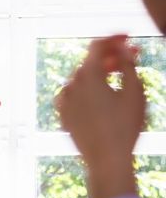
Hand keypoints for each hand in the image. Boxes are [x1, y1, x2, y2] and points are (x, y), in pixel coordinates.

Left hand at [56, 35, 145, 197]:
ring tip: (117, 76)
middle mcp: (71, 84)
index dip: (113, 38)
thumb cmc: (125, 126)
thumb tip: (122, 50)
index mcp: (88, 75)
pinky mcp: (63, 114)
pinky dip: (87, 89)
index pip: (98, 46)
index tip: (127, 37)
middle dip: (109, 56)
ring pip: (82, 78)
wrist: (106, 160)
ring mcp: (64, 100)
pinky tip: (101, 94)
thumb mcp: (134, 92)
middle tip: (130, 57)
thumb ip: (127, 65)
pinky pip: (75, 95)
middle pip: (90, 62)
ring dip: (99, 73)